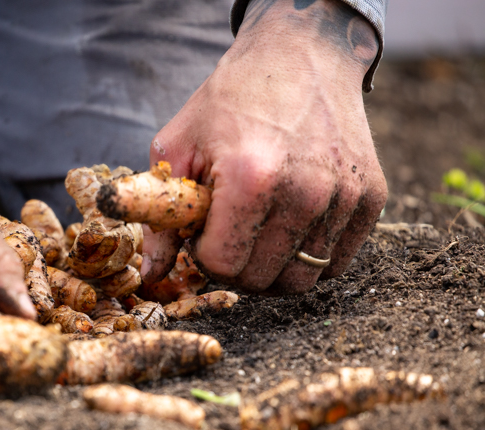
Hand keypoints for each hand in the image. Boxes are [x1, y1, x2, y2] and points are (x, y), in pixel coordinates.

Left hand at [147, 0, 386, 293]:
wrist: (301, 55)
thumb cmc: (230, 101)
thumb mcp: (177, 148)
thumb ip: (162, 220)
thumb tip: (152, 275)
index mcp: (250, 179)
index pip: (223, 266)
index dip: (203, 254)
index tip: (202, 231)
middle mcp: (305, 193)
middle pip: (262, 280)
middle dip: (235, 267)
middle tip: (228, 233)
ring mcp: (344, 197)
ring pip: (302, 279)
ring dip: (272, 266)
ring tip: (257, 228)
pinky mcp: (372, 197)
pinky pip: (337, 262)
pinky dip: (309, 255)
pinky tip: (289, 224)